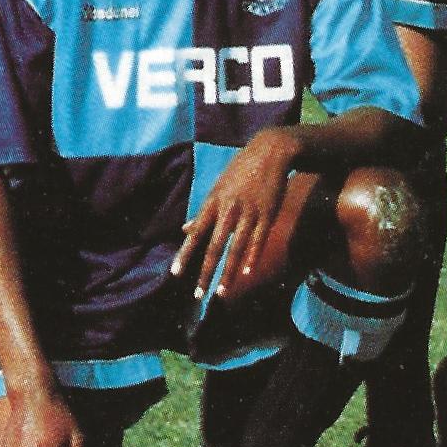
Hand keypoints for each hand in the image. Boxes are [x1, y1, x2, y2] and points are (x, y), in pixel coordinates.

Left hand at [171, 128, 301, 299]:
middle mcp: (228, 210)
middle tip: (198, 295)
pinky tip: (247, 272)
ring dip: (228, 273)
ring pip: (236, 249)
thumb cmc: (241, 170)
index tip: (176, 274)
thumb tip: (185, 230)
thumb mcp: (218, 188)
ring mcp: (249, 213)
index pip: (195, 234)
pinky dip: (252, 257)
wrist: (270, 152)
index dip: (185, 255)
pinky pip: (258, 240)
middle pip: (214, 247)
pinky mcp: (268, 213)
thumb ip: (203, 212)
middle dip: (205, 273)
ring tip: (222, 292)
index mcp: (213, 203)